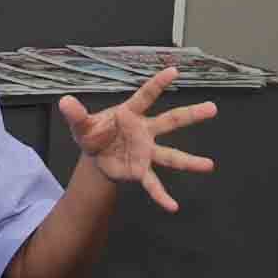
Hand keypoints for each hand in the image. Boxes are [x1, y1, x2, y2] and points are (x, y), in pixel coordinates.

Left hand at [59, 68, 220, 212]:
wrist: (95, 157)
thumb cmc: (94, 134)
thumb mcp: (82, 124)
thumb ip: (76, 114)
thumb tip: (65, 102)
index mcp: (130, 114)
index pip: (146, 96)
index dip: (158, 84)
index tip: (174, 71)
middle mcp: (145, 131)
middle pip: (171, 121)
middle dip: (191, 114)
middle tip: (212, 108)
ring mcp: (146, 152)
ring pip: (171, 155)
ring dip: (189, 162)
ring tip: (209, 165)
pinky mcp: (141, 170)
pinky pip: (153, 184)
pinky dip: (162, 195)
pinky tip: (172, 206)